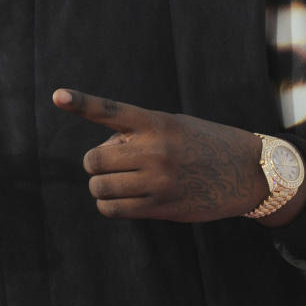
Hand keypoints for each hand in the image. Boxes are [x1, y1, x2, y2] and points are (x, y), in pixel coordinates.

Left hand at [52, 88, 266, 222]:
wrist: (247, 171)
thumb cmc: (205, 143)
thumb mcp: (174, 125)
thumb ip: (138, 134)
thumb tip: (104, 154)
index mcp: (156, 122)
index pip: (111, 111)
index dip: (81, 102)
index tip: (57, 95)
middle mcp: (154, 150)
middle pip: (94, 159)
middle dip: (97, 163)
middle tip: (113, 164)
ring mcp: (157, 181)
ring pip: (100, 187)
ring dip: (103, 186)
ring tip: (122, 182)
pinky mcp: (161, 207)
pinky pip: (113, 209)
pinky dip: (109, 205)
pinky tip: (123, 199)